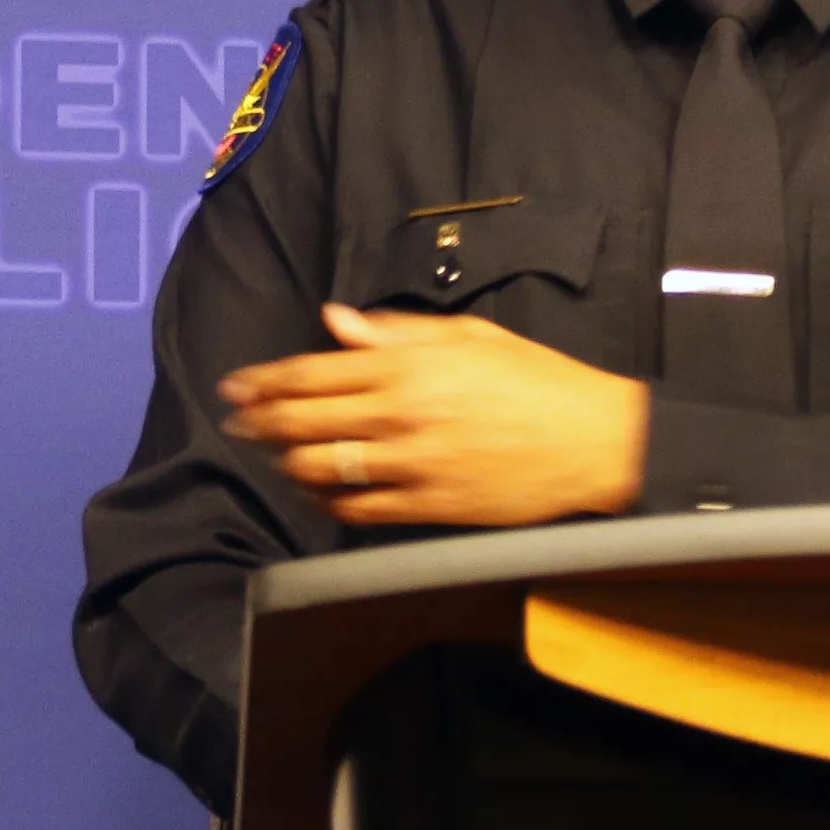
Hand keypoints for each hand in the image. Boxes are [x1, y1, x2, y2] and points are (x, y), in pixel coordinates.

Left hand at [219, 304, 649, 527]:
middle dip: (260, 421)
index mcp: (409, 365)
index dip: (265, 380)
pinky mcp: (428, 506)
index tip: (238, 384)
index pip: (313, 372)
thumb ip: (398, 329)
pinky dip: (327, 501)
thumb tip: (337, 320)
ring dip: (286, 461)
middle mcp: (400, 414)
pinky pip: (358, 509)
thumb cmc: (537, 380)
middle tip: (238, 420)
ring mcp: (411, 464)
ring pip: (320, 468)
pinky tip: (318, 493)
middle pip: (303, 421)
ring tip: (273, 455)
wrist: (592, 441)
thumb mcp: (470, 336)